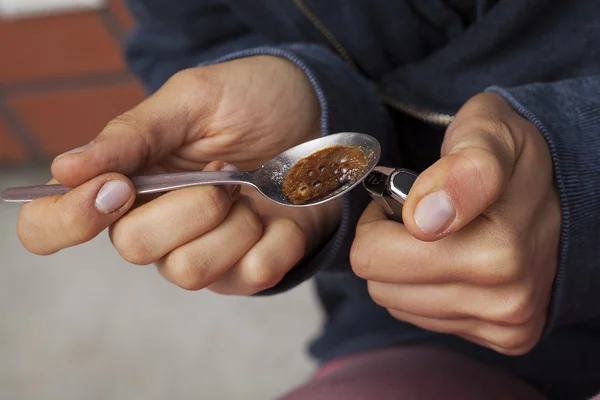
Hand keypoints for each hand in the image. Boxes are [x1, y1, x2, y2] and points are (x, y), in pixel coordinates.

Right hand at [16, 56, 341, 294]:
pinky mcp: (246, 270)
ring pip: (190, 272)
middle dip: (190, 205)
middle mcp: (153, 226)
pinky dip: (276, 238)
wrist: (318, 118)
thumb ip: (133, 135)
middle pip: (135, 247)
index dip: (69, 219)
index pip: (51, 226)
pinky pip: (250, 277)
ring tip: (251, 191)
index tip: (119, 187)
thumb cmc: (249, 102)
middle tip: (224, 172)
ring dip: (233, 223)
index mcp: (124, 183)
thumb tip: (65, 170)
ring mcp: (200, 253)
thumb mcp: (192, 100)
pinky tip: (282, 214)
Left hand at [350, 92, 560, 354]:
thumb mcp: (486, 132)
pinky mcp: (503, 337)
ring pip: (396, 303)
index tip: (409, 199)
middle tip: (415, 212)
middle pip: (380, 282)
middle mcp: (507, 295)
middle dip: (384, 242)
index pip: (376, 256)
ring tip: (437, 236)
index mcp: (497, 249)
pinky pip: (420, 318)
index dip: (381, 218)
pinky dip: (424, 289)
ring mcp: (507, 321)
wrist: (562, 193)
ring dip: (403, 269)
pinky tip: (451, 261)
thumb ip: (459, 169)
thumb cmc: (512, 157)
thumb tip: (423, 219)